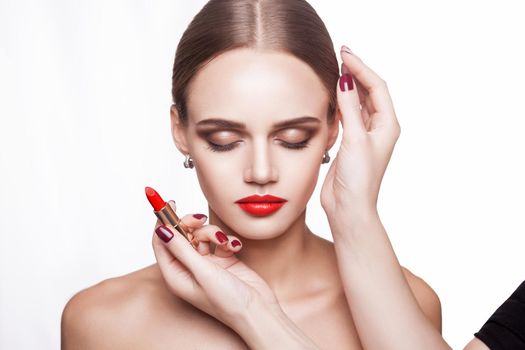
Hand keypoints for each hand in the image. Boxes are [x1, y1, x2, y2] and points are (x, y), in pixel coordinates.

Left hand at [151, 201, 278, 330]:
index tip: (168, 203)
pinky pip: (219, 240)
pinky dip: (226, 240)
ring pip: (202, 235)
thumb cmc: (228, 301)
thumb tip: (161, 230)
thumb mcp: (202, 272)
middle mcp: (188, 268)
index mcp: (176, 275)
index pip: (161, 242)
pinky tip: (234, 247)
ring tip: (224, 242)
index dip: (163, 221)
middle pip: (181, 235)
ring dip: (212, 233)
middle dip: (191, 224)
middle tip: (200, 218)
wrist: (258, 311)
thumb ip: (181, 249)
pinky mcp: (223, 260)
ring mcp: (206, 264)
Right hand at [320, 46, 400, 216]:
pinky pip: (349, 115)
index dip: (362, 68)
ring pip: (359, 102)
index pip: (377, 87)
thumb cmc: (358, 180)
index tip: (345, 54)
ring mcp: (364, 136)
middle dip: (357, 72)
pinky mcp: (351, 143)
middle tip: (341, 55)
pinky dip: (342, 102)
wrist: (349, 208)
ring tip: (337, 70)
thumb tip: (345, 79)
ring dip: (350, 86)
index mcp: (387, 125)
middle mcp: (379, 128)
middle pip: (370, 91)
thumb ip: (350, 108)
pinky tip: (333, 96)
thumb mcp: (356, 139)